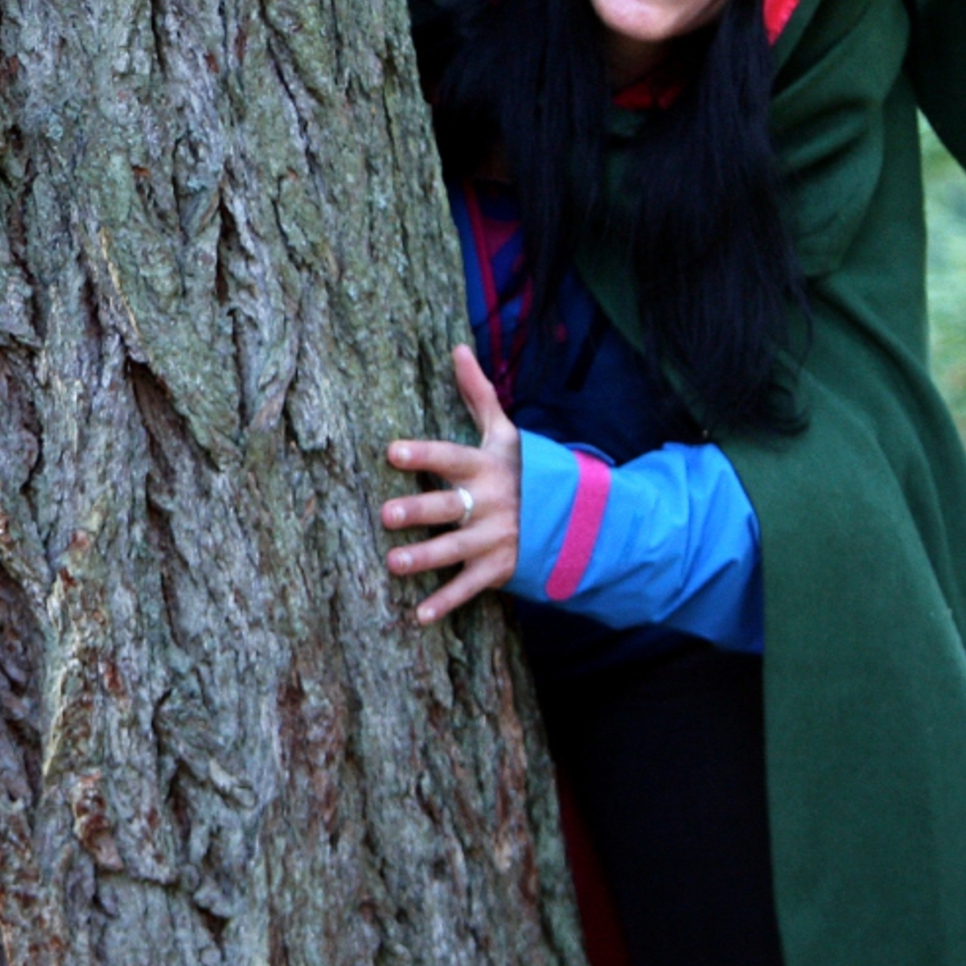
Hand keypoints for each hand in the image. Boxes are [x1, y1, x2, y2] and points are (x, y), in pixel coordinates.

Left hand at [381, 345, 523, 625]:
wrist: (579, 517)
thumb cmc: (526, 468)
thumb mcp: (506, 433)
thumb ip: (478, 394)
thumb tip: (458, 348)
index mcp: (487, 466)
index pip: (451, 456)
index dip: (423, 453)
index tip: (391, 451)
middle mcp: (491, 502)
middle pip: (449, 506)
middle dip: (419, 511)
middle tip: (387, 514)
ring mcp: (497, 538)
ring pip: (456, 549)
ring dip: (425, 558)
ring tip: (393, 564)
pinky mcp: (502, 568)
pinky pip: (471, 588)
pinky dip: (446, 604)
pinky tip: (418, 617)